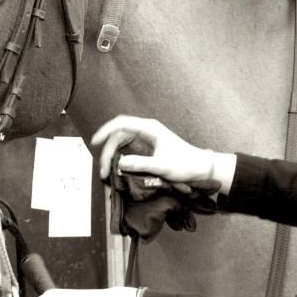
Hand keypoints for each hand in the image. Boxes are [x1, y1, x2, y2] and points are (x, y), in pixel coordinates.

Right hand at [90, 115, 235, 192]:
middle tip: (103, 170)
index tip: (95, 141)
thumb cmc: (186, 164)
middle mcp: (146, 131)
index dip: (106, 131)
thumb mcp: (162, 166)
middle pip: (118, 136)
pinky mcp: (148, 149)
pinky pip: (128, 150)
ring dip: (112, 157)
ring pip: (122, 144)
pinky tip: (117, 170)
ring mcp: (147, 139)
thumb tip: (120, 163)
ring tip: (107, 173)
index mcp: (150, 128)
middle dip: (108, 152)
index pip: (121, 124)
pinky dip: (120, 159)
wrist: (201, 168)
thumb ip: (140, 164)